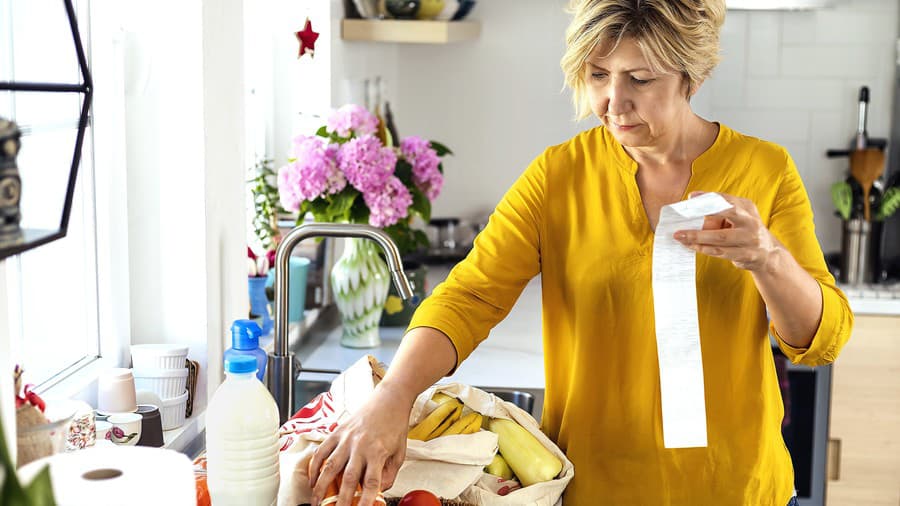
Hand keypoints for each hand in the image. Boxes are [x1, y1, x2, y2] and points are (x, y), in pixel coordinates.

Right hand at [308, 384, 412, 505]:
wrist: (390, 399)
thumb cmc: (395, 424)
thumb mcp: (400, 452)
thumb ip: (389, 474)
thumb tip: (378, 491)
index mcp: (378, 452)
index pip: (372, 482)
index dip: (366, 500)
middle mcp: (360, 445)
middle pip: (348, 478)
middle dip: (341, 500)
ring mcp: (346, 438)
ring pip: (330, 466)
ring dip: (321, 487)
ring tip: (316, 502)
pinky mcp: (337, 431)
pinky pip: (322, 451)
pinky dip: (314, 467)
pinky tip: (312, 479)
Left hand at [673, 192, 779, 271]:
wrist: (768, 254)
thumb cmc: (744, 232)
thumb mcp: (736, 218)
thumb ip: (716, 211)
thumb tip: (691, 203)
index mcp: (747, 207)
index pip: (726, 199)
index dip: (708, 197)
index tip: (691, 198)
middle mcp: (751, 221)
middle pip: (728, 213)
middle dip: (703, 214)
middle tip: (683, 217)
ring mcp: (750, 239)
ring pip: (720, 237)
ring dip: (697, 237)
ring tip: (680, 236)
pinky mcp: (747, 255)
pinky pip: (721, 252)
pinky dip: (704, 248)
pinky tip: (691, 246)